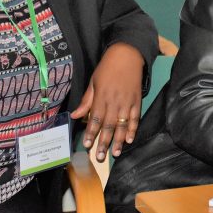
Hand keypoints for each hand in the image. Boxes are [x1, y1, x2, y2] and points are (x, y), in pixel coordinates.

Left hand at [70, 42, 144, 161]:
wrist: (128, 55)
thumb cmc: (107, 68)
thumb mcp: (93, 82)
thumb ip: (86, 100)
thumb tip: (75, 115)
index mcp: (101, 97)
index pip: (94, 119)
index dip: (91, 133)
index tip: (87, 145)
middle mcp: (114, 102)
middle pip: (108, 125)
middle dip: (104, 142)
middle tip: (100, 156)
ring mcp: (127, 102)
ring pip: (122, 125)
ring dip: (119, 140)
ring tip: (116, 153)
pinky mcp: (137, 100)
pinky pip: (135, 117)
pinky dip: (133, 129)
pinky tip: (131, 139)